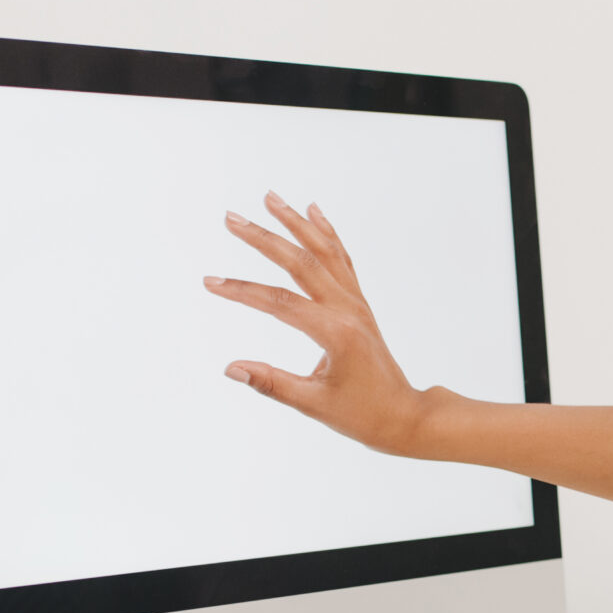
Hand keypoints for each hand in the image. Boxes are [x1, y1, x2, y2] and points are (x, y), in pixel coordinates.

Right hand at [204, 192, 432, 454]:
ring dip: (295, 223)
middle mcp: (347, 309)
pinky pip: (341, 259)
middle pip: (300, 262)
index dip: (242, 291)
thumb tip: (230, 368)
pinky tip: (312, 211)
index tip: (210, 282)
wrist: (403, 414)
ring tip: (269, 197)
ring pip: (323, 252)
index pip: (280, 303)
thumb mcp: (313, 404)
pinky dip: (326, 233)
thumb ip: (271, 384)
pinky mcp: (358, 303)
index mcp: (335, 333)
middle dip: (263, 238)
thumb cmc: (361, 414)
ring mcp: (355, 302)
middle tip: (230, 218)